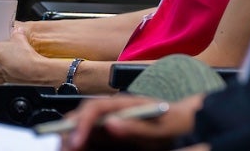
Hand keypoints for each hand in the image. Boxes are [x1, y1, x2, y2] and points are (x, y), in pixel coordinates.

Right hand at [60, 94, 202, 150]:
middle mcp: (114, 111)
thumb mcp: (160, 128)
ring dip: (73, 139)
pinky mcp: (113, 135)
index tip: (76, 141)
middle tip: (63, 148)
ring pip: (84, 128)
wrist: (186, 123)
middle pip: (83, 117)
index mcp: (124, 103)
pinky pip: (93, 140)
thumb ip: (137, 128)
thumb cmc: (175, 122)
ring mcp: (112, 122)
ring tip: (66, 150)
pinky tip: (80, 149)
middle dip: (69, 132)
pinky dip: (84, 144)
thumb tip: (110, 124)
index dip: (82, 123)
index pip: (94, 109)